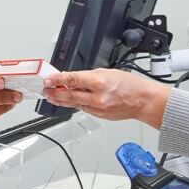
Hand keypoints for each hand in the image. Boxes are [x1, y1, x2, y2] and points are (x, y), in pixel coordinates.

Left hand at [43, 68, 171, 128]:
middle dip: (54, 93)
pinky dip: (75, 104)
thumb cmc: (130, 85)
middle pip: (69, 96)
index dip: (58, 80)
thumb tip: (73, 78)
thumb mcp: (108, 72)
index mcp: (99, 82)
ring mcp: (98, 108)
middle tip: (45, 90)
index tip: (48, 80)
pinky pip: (83, 109)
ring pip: (74, 104)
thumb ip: (88, 76)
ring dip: (61, 100)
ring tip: (52, 96)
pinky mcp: (99, 116)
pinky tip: (69, 101)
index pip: (73, 80)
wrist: (143, 101)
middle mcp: (97, 97)